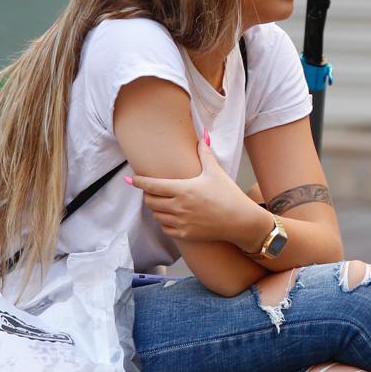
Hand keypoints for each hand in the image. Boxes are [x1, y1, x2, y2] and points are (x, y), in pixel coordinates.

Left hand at [126, 139, 269, 248]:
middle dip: (147, 195)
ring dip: (155, 208)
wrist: (240, 221)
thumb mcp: (216, 172)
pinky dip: (164, 222)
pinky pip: (165, 228)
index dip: (138, 182)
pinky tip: (170, 216)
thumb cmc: (229, 195)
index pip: (152, 185)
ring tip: (162, 202)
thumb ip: (205, 154)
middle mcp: (179, 207)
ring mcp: (181, 222)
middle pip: (150, 201)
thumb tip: (202, 137)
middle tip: (152, 191)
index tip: (130, 179)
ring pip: (156, 215)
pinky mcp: (185, 234)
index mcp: (183, 189)